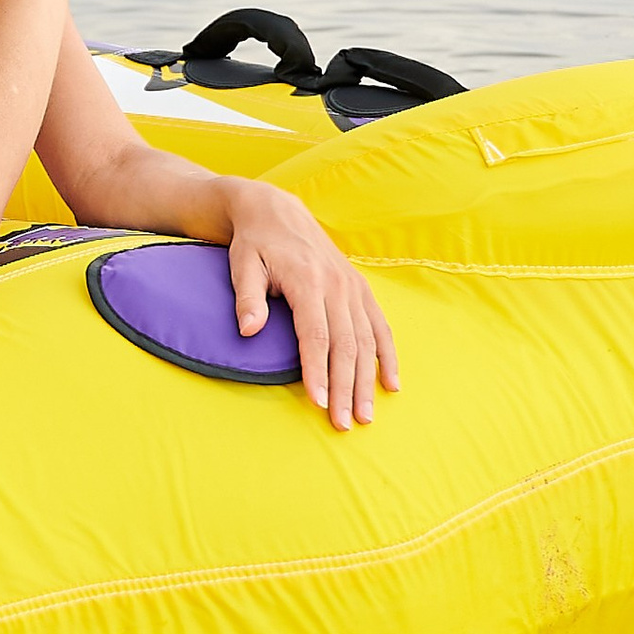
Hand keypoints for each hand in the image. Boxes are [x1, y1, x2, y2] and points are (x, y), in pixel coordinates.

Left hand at [223, 184, 398, 430]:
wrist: (276, 210)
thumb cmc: (255, 243)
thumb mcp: (242, 265)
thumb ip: (247, 298)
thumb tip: (249, 329)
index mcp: (308, 280)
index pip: (316, 335)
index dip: (318, 371)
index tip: (320, 403)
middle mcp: (337, 285)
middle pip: (346, 344)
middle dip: (346, 387)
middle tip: (345, 424)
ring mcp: (353, 287)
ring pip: (366, 340)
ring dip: (368, 380)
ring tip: (366, 415)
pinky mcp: (360, 288)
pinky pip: (379, 326)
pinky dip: (387, 355)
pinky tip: (391, 384)